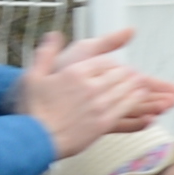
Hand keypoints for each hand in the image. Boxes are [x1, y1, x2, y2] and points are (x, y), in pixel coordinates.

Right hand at [14, 27, 155, 154]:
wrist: (35, 139)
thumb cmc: (31, 109)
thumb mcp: (32, 75)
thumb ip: (46, 53)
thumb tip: (54, 35)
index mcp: (76, 72)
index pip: (105, 61)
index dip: (113, 63)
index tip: (116, 65)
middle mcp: (91, 87)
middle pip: (120, 74)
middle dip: (128, 73)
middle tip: (134, 74)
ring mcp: (100, 105)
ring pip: (127, 89)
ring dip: (137, 85)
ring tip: (142, 83)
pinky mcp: (105, 123)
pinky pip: (127, 108)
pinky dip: (137, 101)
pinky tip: (141, 99)